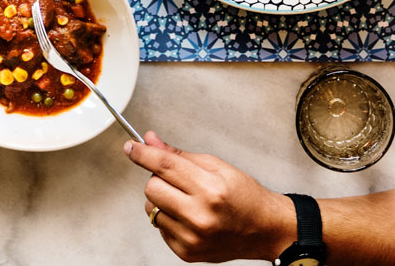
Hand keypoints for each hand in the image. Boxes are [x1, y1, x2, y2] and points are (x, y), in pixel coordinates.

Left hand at [127, 133, 292, 262]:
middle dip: (157, 178)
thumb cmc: (243, 195)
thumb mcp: (215, 165)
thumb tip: (150, 141)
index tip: (130, 147)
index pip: (164, 165)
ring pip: (151, 208)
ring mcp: (192, 237)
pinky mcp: (186, 253)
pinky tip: (188, 216)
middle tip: (176, 179)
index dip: (143, 153)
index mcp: (209, 188)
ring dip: (162, 200)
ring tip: (185, 200)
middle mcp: (199, 215)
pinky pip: (159, 228)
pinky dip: (168, 218)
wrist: (263, 229)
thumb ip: (179, 155)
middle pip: (152, 187)